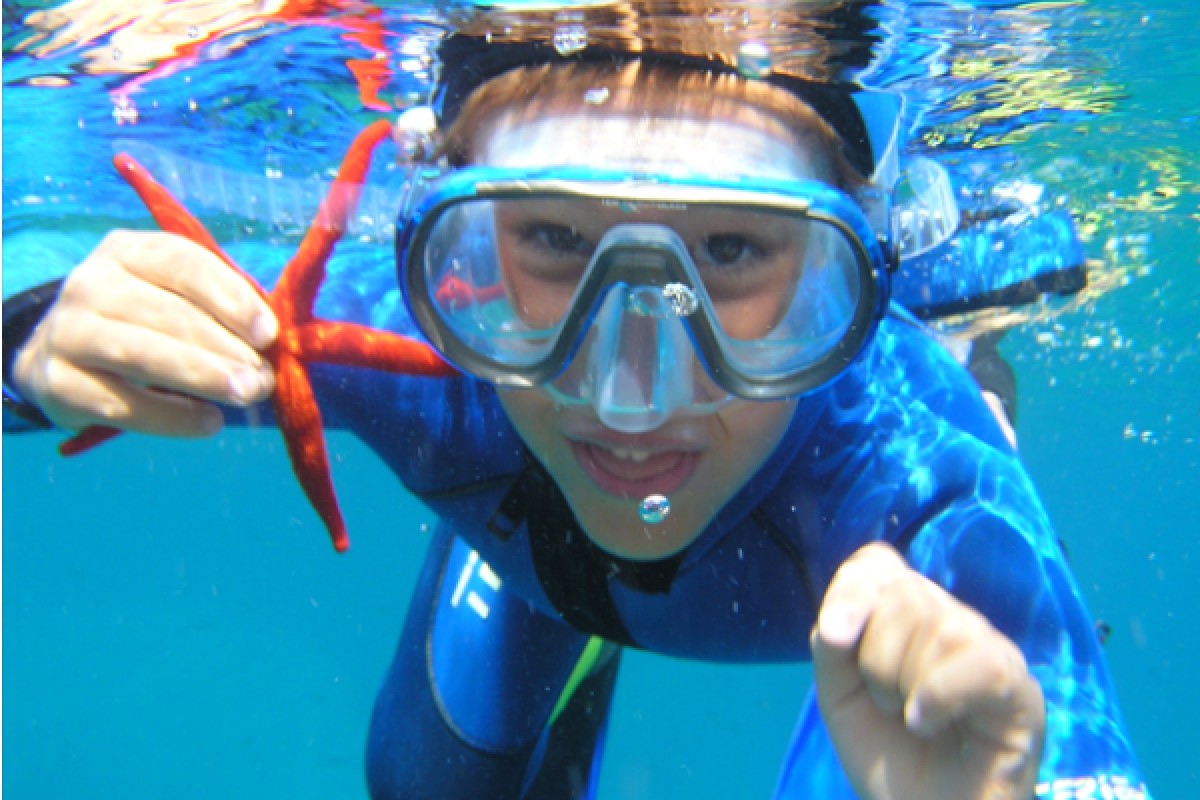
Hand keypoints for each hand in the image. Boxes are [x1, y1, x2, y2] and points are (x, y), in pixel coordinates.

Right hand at [12, 230, 277, 436]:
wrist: (62, 354)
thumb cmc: (144, 322)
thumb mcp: (177, 298)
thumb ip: (222, 309)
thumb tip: (274, 339)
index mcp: (129, 252)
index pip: (183, 263)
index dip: (230, 297)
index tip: (267, 333)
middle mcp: (91, 284)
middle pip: (166, 313)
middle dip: (224, 347)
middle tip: (263, 378)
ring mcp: (68, 332)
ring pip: (141, 354)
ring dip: (201, 376)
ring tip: (245, 395)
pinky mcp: (56, 382)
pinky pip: (119, 403)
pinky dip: (169, 417)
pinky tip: (208, 423)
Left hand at [811, 542, 1044, 799]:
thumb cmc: (891, 758)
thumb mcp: (841, 698)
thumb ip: (831, 649)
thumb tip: (835, 624)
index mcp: (908, 617)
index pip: (878, 564)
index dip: (852, 590)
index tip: (835, 639)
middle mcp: (953, 621)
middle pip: (903, 595)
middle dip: (874, 659)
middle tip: (888, 706)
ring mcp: (990, 650)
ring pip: (936, 626)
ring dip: (902, 686)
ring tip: (914, 723)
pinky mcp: (1020, 690)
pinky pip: (979, 662)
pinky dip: (938, 694)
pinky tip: (925, 723)